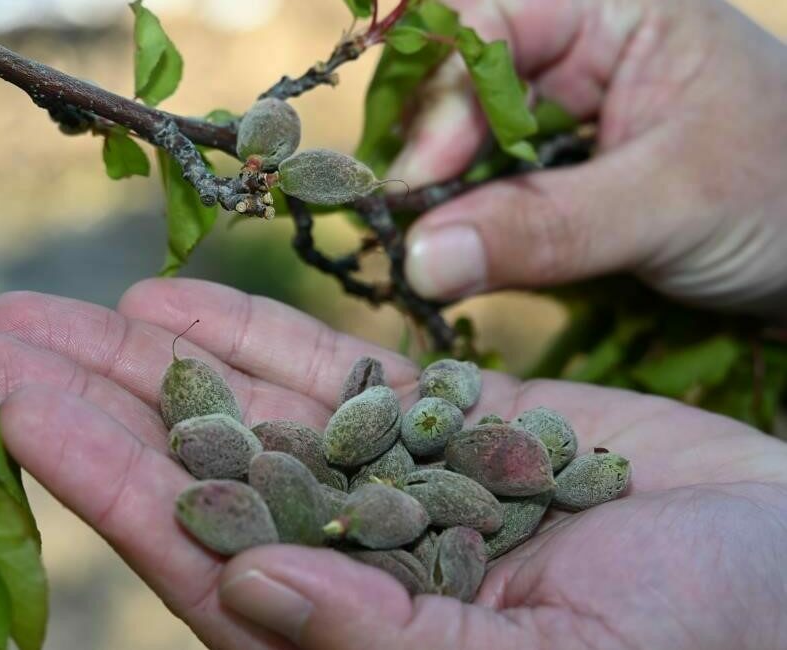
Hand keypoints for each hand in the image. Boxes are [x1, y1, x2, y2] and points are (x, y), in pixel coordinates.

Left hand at [0, 279, 786, 649]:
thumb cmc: (707, 641)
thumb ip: (385, 642)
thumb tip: (248, 585)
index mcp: (351, 629)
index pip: (186, 547)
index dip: (86, 468)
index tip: (1, 395)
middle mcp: (352, 554)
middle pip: (192, 464)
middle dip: (89, 395)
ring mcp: (394, 481)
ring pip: (249, 404)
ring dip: (157, 350)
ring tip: (67, 300)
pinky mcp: (445, 423)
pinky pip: (334, 370)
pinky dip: (262, 331)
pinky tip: (185, 296)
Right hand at [394, 0, 786, 316]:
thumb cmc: (785, 199)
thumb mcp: (670, 204)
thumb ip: (547, 227)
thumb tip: (419, 260)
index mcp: (614, 12)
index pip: (491, 25)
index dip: (443, 99)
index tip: (416, 185)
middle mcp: (574, 55)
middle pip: (461, 87)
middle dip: (430, 159)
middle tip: (408, 237)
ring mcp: (560, 120)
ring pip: (464, 147)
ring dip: (440, 203)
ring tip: (425, 261)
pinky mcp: (553, 178)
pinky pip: (486, 194)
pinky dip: (465, 232)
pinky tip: (456, 264)